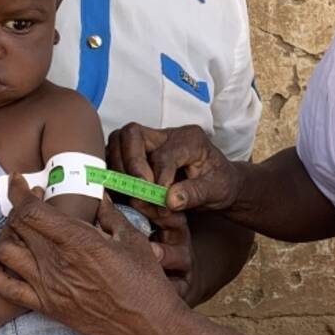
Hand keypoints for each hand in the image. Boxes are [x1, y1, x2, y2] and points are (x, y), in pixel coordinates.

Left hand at [0, 180, 188, 334]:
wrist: (150, 326)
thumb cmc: (146, 282)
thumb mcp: (133, 238)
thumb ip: (109, 213)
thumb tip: (96, 193)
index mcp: (79, 240)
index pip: (31, 210)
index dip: (18, 191)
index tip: (17, 180)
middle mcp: (57, 262)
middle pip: (16, 226)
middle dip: (16, 207)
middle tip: (28, 200)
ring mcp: (48, 287)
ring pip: (5, 252)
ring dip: (6, 234)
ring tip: (18, 228)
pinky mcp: (47, 306)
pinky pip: (6, 288)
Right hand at [107, 124, 244, 213]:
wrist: (219, 184)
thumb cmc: (220, 184)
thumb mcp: (216, 191)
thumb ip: (195, 194)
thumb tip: (169, 199)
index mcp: (190, 138)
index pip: (163, 153)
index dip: (159, 177)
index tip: (161, 199)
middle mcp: (166, 135)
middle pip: (132, 134)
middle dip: (130, 163)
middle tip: (139, 190)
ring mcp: (150, 142)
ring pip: (118, 142)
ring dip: (119, 168)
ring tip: (134, 193)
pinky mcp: (138, 154)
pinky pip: (115, 156)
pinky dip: (115, 173)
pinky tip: (126, 191)